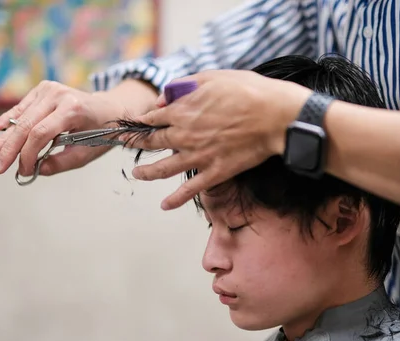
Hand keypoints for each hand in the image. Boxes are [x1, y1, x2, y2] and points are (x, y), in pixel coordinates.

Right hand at [0, 79, 157, 176]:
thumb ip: (62, 162)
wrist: (112, 109)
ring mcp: (50, 89)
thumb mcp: (88, 152)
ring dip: (5, 137)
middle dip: (9, 148)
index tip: (22, 171)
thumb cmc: (103, 133)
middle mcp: (59, 95)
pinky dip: (9, 120)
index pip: (41, 133)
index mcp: (73, 109)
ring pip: (21, 117)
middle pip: (26, 125)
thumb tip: (36, 171)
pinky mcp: (44, 88)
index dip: (27, 155)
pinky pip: (23, 108)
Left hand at [129, 70, 310, 209]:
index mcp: (182, 110)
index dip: (139, 122)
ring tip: (137, 174)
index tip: (130, 125)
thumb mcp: (212, 76)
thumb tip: (165, 98)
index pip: (151, 118)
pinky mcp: (214, 172)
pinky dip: (175, 199)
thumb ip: (184, 86)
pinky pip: (190, 190)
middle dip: (135, 143)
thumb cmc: (247, 91)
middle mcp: (184, 135)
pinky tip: (164, 205)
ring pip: (163, 168)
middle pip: (152, 142)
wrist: (275, 116)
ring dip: (147, 172)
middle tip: (124, 145)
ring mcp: (197, 156)